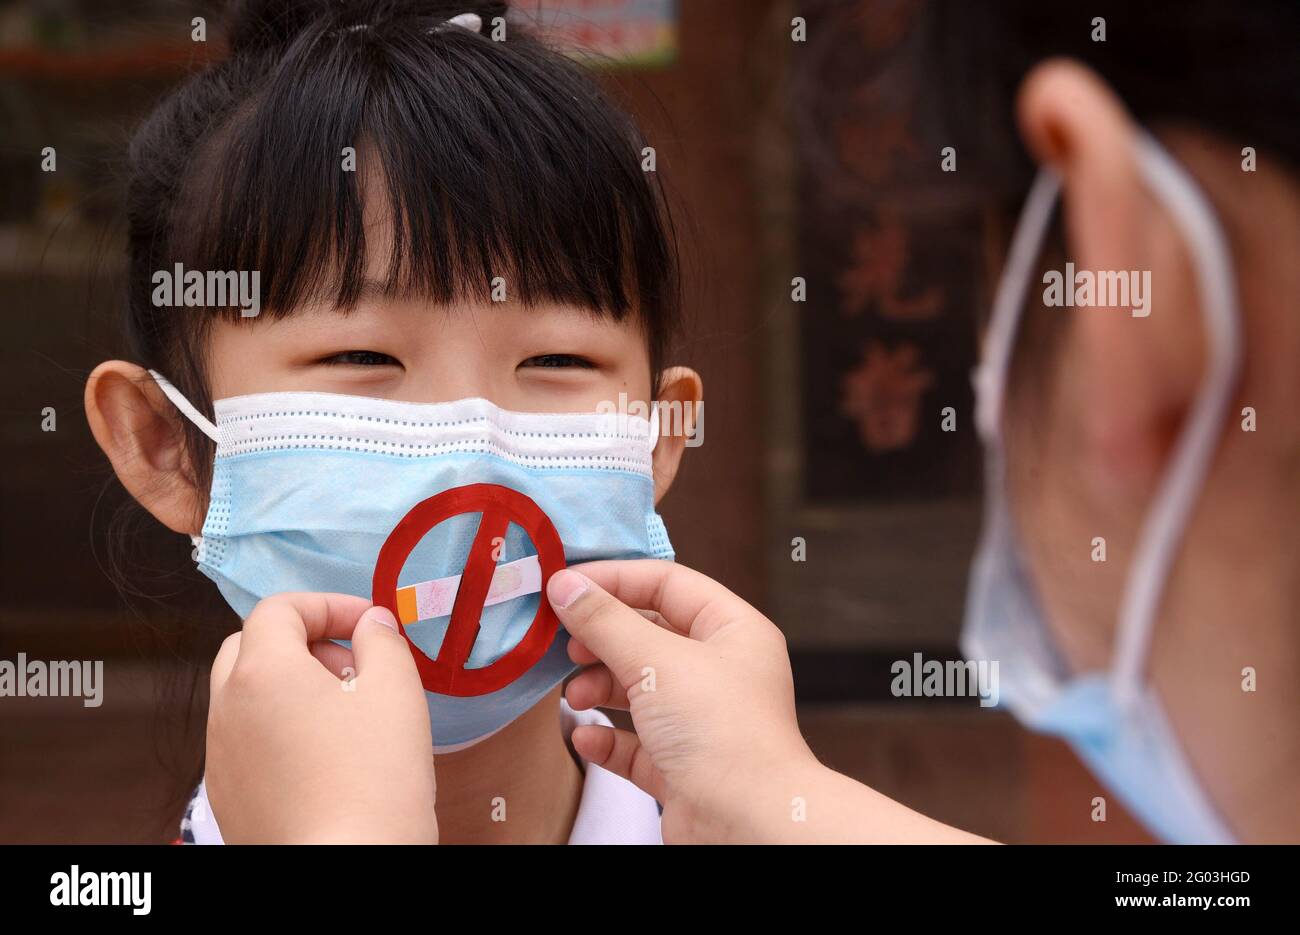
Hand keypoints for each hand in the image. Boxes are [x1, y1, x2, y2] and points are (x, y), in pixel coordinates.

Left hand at [204, 592, 436, 842]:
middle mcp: (226, 710)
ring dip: (290, 688)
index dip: (328, 606)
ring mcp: (221, 758)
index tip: (369, 625)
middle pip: (250, 648)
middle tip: (354, 666)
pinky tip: (326, 759)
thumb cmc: (374, 779)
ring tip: (347, 716)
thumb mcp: (396, 690)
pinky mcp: (227, 798)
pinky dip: (279, 731)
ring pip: (246, 697)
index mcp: (261, 672)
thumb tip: (371, 623)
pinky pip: (247, 743)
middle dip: (303, 643)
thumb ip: (382, 640)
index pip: (279, 609)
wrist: (347, 867)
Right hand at [546, 561, 817, 842]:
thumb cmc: (720, 731)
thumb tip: (565, 585)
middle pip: (650, 635)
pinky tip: (585, 735)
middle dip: (603, 638)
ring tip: (575, 694)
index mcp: (733, 631)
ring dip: (599, 687)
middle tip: (566, 644)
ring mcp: (702, 720)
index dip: (616, 580)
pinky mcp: (682, 767)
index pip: (668, 584)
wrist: (748, 824)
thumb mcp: (656, 661)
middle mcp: (722, 671)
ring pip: (639, 688)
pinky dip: (607, 735)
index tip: (566, 586)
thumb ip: (605, 621)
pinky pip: (636, 741)